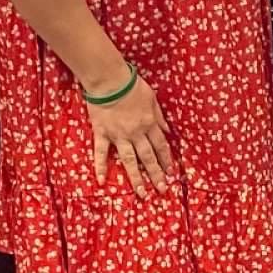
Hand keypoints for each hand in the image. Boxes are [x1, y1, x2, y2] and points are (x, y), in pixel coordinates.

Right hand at [86, 72, 172, 194]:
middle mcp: (136, 132)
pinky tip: (101, 181)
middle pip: (148, 157)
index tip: (171, 173)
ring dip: (136, 178)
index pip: (160, 146)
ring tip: (141, 193)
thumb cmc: (131, 84)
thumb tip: (166, 130)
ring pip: (129, 160)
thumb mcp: (152, 97)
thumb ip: (159, 116)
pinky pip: (101, 153)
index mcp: (149, 123)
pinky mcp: (102, 133)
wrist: (109, 79)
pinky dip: (100, 167)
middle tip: (162, 190)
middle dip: (156, 174)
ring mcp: (118, 135)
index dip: (166, 160)